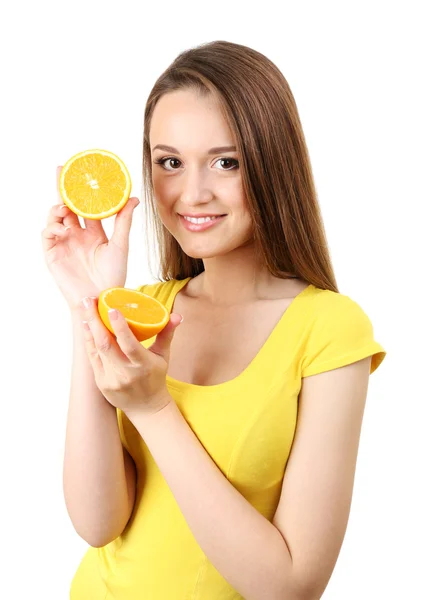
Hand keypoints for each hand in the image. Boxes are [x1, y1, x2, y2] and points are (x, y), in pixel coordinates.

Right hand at [41, 166, 139, 310]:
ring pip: (56, 218)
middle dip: (63, 188)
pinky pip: (48, 235)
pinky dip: (53, 228)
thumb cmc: (114, 276)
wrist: (102, 299)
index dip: (83, 189)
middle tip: (61, 170)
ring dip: (58, 208)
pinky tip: (63, 228)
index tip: (82, 171)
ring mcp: (64, 243)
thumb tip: (133, 198)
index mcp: (93, 233)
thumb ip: (123, 221)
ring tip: (65, 206)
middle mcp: (77, 235)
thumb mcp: (120, 245)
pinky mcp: (53, 254)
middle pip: (67, 206)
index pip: (86, 206)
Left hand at [80, 296, 182, 417]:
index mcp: (143, 365)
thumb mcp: (163, 356)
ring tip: (85, 308)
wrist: (146, 407)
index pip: (130, 345)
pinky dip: (88, 340)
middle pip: (107, 345)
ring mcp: (111, 379)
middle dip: (95, 321)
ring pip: (96, 350)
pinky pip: (92, 358)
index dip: (120, 327)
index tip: (113, 309)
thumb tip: (176, 315)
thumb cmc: (155, 377)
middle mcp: (126, 373)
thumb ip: (167, 333)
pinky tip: (86, 326)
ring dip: (89, 328)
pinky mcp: (101, 383)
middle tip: (89, 301)